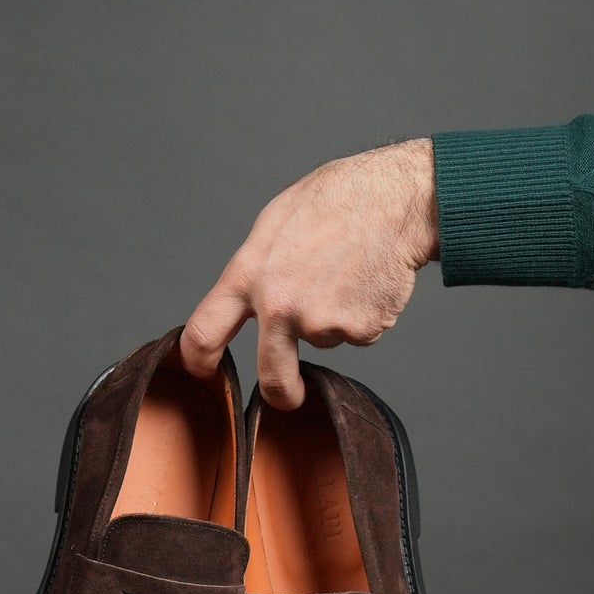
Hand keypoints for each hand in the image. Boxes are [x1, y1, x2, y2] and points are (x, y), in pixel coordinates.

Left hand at [180, 137, 438, 409]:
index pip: (204, 331)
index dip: (198, 360)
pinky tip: (367, 279)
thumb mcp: (276, 224)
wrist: (395, 199)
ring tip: (348, 271)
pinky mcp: (358, 330)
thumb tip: (249, 300)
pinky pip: (357, 333)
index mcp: (249, 274)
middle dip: (282, 393)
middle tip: (291, 394)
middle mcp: (279, 305)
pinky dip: (363, 314)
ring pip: (324, 338)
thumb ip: (257, 269)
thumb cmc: (337, 200)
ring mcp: (320, 322)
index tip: (205, 371)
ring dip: (335, 317)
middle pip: (272, 376)